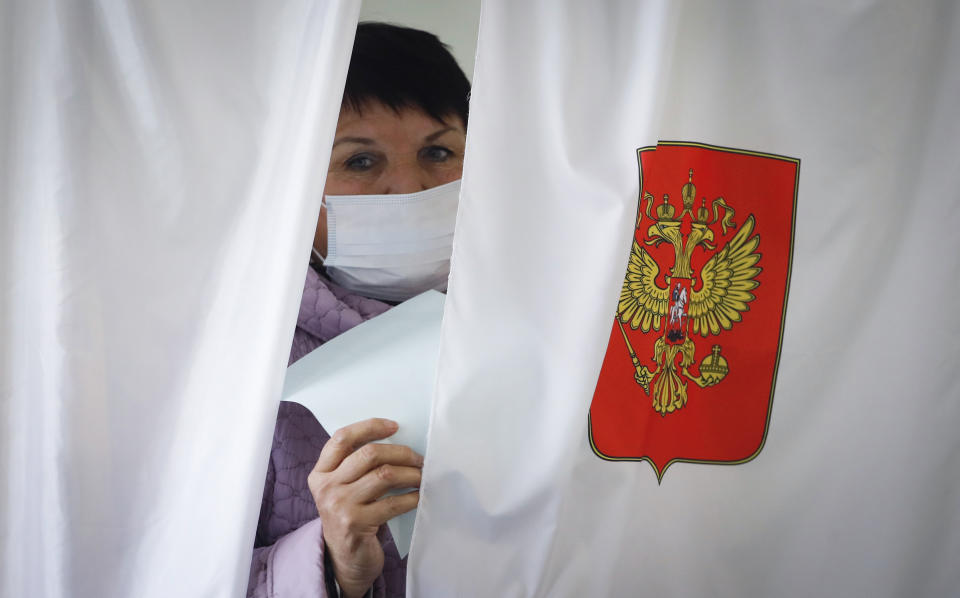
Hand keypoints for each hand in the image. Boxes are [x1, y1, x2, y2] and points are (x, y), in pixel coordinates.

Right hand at [308, 418, 421, 597]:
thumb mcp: (343, 489)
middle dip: (401, 452)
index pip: (342, 438)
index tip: (394, 426)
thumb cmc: (351, 517)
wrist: (344, 560)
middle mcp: (326, 487)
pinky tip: (418, 496)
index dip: (370, 427)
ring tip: (422, 476)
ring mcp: (340, 506)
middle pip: (368, 454)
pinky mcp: (356, 524)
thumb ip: (357, 467)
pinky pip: (392, 503)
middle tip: (419, 459)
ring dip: (410, 473)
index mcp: (321, 473)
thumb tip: (397, 442)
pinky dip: (411, 497)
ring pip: (384, 475)